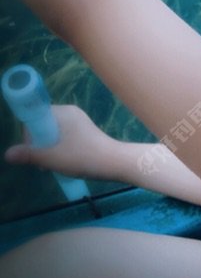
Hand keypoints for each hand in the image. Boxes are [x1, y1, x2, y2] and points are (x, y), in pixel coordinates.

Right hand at [4, 104, 119, 179]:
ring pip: (53, 132)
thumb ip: (29, 155)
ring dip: (48, 148)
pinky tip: (62, 162)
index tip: (33, 148)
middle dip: (39, 143)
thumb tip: (7, 154)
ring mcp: (78, 122)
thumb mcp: (52, 158)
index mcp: (63, 112)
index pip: (37, 115)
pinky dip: (59, 148)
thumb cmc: (82, 157)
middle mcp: (71, 113)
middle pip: (44, 124)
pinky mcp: (84, 132)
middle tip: (43, 161)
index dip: (30, 132)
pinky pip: (63, 136)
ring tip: (53, 164)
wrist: (114, 162)